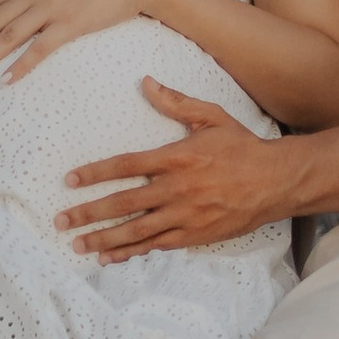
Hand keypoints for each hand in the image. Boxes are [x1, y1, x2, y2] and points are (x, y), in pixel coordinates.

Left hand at [58, 84, 300, 259]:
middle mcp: (177, 188)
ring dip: (104, 238)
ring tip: (78, 244)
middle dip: (89, 213)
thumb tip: (145, 82)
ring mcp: (185, 215)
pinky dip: (132, 252)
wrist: (276, 181)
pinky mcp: (195, 235)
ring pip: (136, 230)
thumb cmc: (242, 146)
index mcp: (177, 157)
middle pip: (124, 203)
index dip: (96, 173)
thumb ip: (176, 102)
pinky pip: (157, 245)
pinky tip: (110, 257)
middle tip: (62, 220)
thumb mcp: (211, 117)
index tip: (71, 180)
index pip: (127, 165)